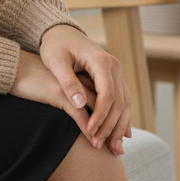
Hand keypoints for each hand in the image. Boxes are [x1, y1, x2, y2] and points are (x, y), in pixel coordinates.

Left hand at [38, 23, 132, 155]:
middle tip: (101, 146)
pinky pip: (122, 100)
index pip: (108, 95)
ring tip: (114, 148)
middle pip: (120, 102)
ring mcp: (116, 71)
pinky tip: (119, 135)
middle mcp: (114, 65)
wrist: (61, 32)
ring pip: (125, 103)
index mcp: (101, 61)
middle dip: (111, 126)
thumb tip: (79, 104)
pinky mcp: (113, 77)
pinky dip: (121, 118)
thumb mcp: (55, 61)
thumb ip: (67, 81)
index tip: (90, 132)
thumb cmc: (54, 46)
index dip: (101, 116)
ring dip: (120, 126)